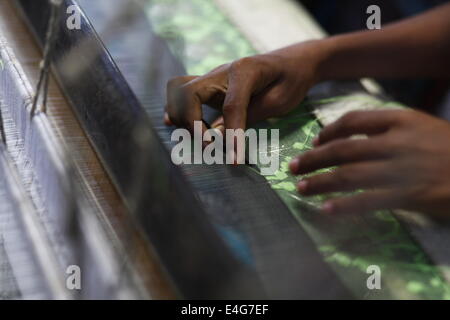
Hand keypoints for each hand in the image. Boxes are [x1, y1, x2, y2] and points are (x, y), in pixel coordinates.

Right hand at [165, 40, 325, 133]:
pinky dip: (177, 109)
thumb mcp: (279, 101)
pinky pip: (182, 92)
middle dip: (192, 123)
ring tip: (197, 138)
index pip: (231, 106)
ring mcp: (212, 76)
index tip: (233, 160)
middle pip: (190, 93)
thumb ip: (248, 117)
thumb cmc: (290, 81)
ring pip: (179, 90)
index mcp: (245, 71)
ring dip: (182, 116)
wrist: (291, 62)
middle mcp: (222, 70)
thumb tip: (217, 138)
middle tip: (209, 147)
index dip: (231, 135)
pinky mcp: (208, 85)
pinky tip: (176, 125)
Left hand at [289, 109, 449, 217]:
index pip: (352, 121)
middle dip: (313, 158)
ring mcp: (401, 168)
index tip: (315, 140)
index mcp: (400, 119)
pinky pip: (368, 200)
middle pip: (342, 149)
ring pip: (348, 175)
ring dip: (320, 182)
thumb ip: (390, 129)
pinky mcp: (409, 194)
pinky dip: (344, 206)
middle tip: (293, 167)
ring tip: (301, 189)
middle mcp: (396, 141)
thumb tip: (354, 138)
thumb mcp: (422, 126)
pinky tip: (327, 210)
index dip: (328, 132)